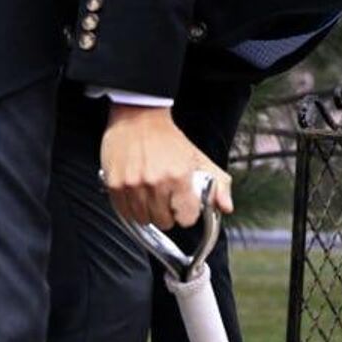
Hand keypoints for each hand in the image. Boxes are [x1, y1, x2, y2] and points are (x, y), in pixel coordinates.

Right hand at [101, 104, 232, 228]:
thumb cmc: (168, 139)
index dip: (187, 215)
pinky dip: (132, 209)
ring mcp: (132, 185)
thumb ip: (219, 184)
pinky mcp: (114, 184)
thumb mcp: (200, 159)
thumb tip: (226, 207)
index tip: (185, 208)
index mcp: (179, 177)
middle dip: (168, 214)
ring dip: (149, 213)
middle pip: (164, 222)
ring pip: (143, 220)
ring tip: (153, 196)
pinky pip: (124, 212)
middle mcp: (154, 182)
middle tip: (168, 200)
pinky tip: (138, 196)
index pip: (186, 219)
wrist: (139, 118)